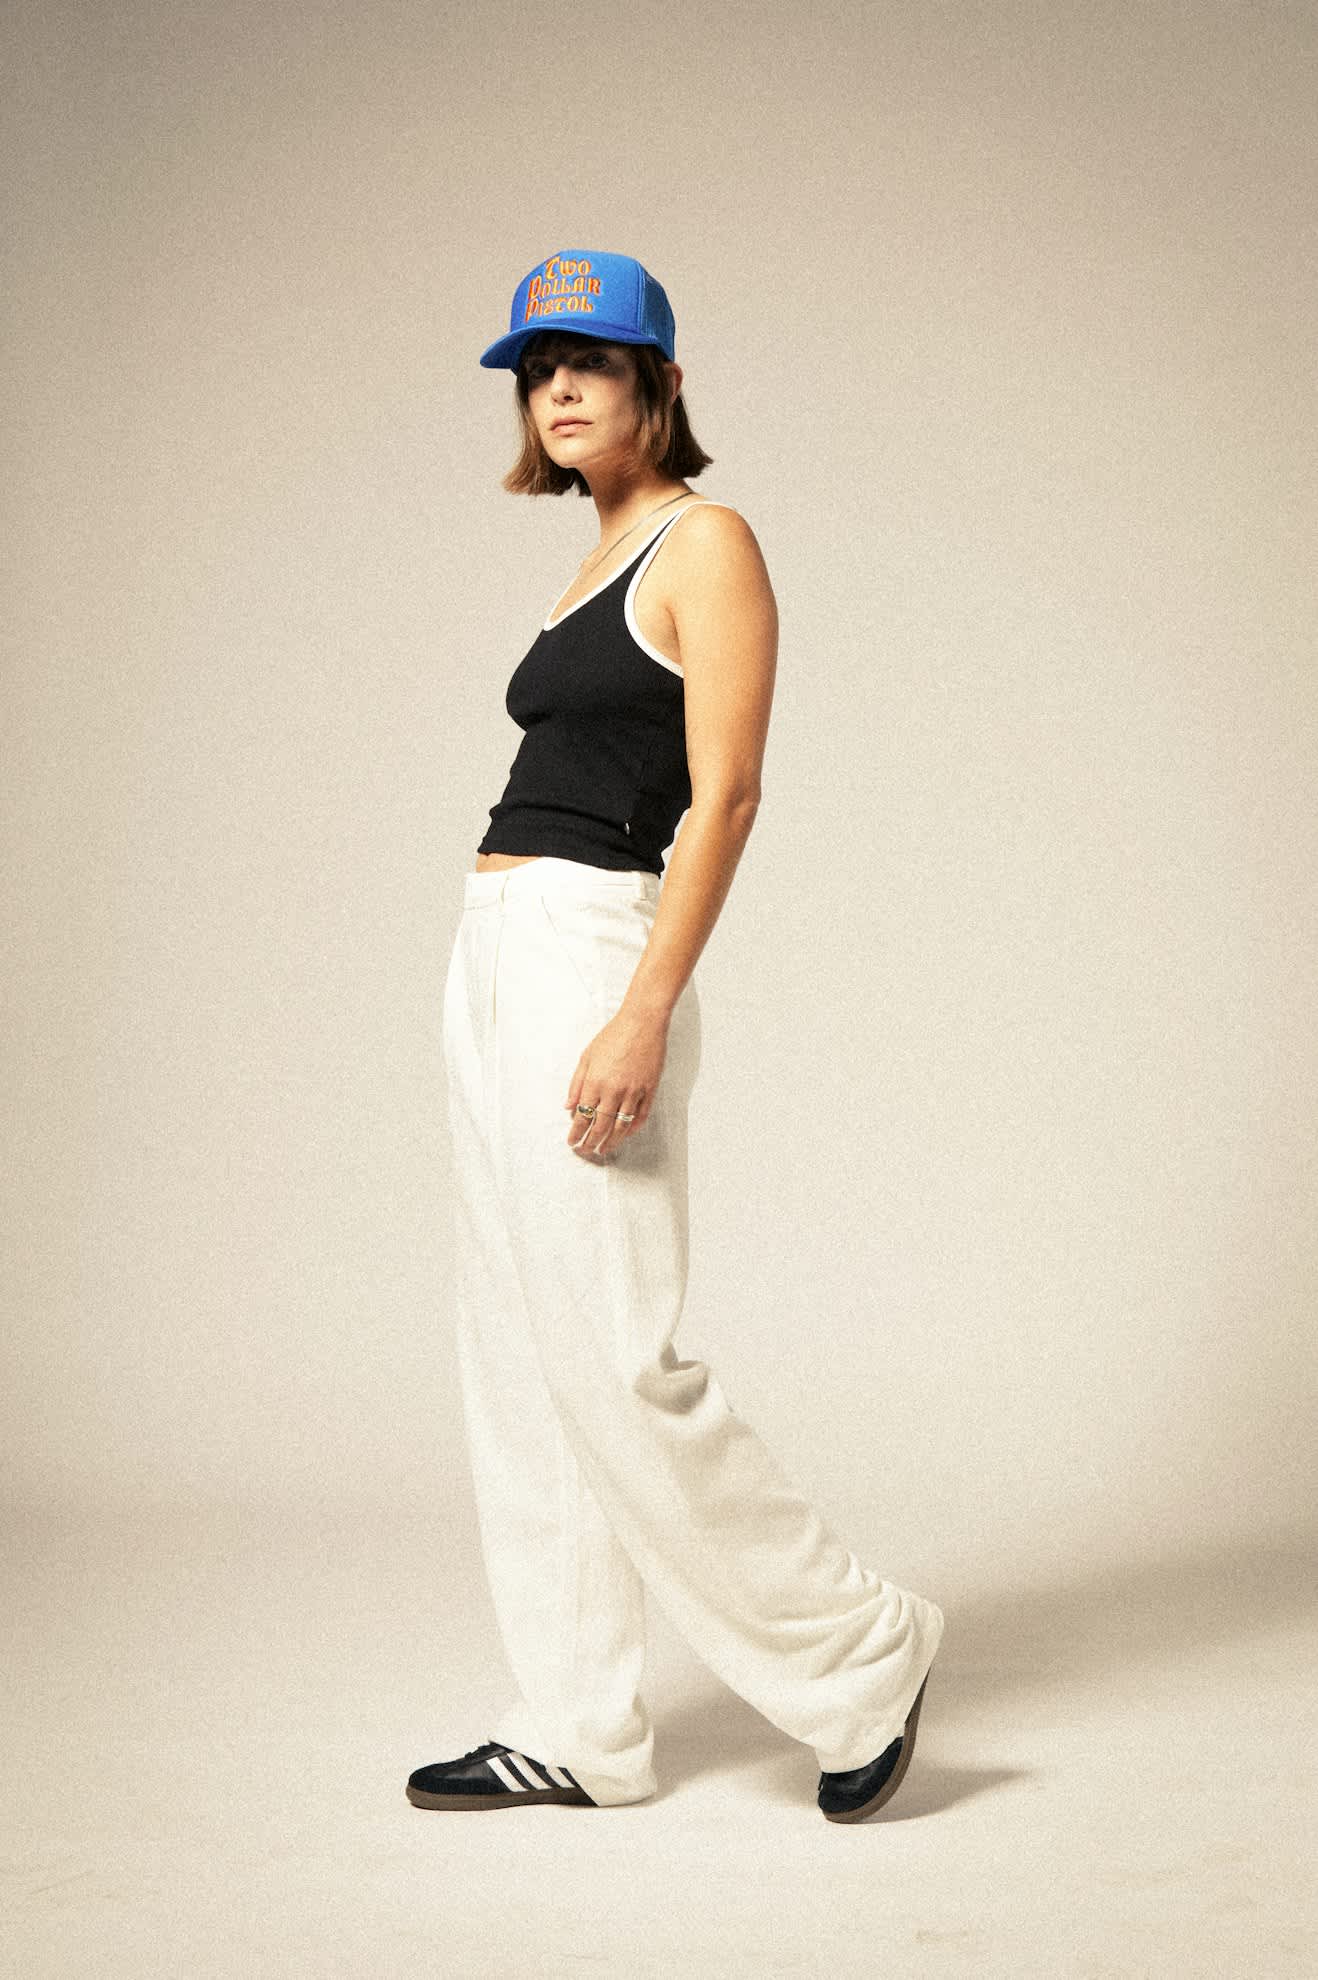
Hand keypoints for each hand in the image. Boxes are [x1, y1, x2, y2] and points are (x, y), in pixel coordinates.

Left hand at [564, 1007, 668, 1158]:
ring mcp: (633, 1092)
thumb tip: (568, 1107)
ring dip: (611, 1142)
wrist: (642, 1023)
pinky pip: (641, 1117)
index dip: (576, 1133)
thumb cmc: (612, 1036)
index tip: (571, 1142)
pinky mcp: (649, 1090)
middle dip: (590, 1142)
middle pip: (600, 1126)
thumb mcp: (586, 1057)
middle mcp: (613, 1091)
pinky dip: (632, 1129)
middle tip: (585, 1151)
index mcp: (595, 1082)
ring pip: (621, 1127)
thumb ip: (576, 1084)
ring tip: (604, 1150)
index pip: (582, 1117)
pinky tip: (625, 1135)